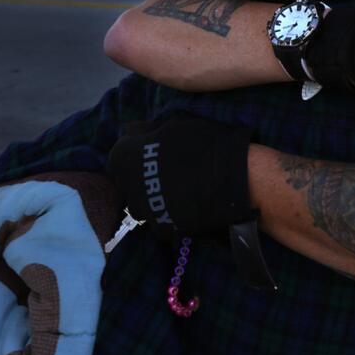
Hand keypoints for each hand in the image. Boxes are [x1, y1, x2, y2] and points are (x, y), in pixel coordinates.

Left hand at [105, 116, 254, 239]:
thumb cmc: (205, 143)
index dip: (135, 156)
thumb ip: (146, 130)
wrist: (236, 177)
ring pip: (143, 204)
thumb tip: (131, 131)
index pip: (117, 159)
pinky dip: (170, 213)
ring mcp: (145, 211)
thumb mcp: (173, 125)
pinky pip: (160, 220)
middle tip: (168, 172)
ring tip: (178, 189)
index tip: (152, 155)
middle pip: (128, 184)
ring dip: (154, 197)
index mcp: (124, 158)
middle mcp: (127, 187)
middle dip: (142, 178)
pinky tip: (187, 204)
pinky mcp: (162, 229)